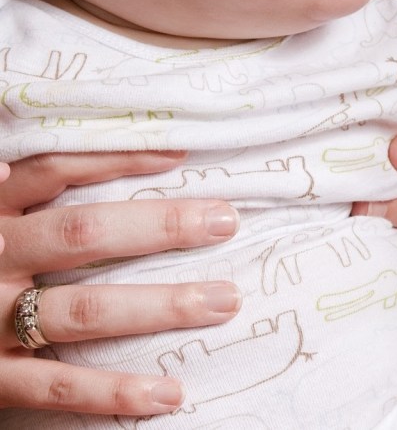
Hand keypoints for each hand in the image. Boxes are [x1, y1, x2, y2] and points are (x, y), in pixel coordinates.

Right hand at [0, 152, 241, 414]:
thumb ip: (20, 188)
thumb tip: (32, 159)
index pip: (56, 170)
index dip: (119, 158)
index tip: (182, 152)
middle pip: (82, 234)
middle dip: (160, 227)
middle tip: (227, 221)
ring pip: (81, 310)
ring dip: (159, 306)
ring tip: (224, 300)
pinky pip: (55, 387)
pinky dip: (113, 393)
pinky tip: (170, 394)